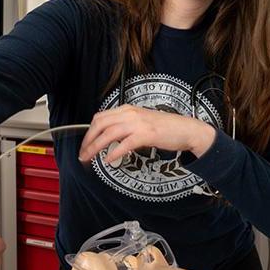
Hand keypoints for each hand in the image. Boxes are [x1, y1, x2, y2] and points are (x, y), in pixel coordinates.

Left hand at [78, 105, 216, 163]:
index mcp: (128, 110)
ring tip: (89, 158)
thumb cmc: (166, 128)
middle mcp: (130, 113)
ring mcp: (138, 123)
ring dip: (95, 147)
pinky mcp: (146, 134)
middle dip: (88, 140)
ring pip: (108, 133)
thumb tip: (110, 139)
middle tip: (83, 154)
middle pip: (100, 124)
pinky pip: (124, 144)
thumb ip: (126, 127)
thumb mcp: (142, 122)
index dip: (89, 132)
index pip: (100, 117)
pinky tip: (108, 160)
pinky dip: (113, 152)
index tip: (85, 144)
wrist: (187, 129)